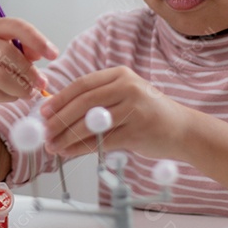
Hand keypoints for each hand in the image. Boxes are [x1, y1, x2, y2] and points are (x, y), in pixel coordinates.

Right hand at [0, 18, 57, 113]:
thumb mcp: (15, 54)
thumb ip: (28, 50)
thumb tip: (39, 54)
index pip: (15, 26)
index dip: (36, 40)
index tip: (53, 54)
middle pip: (6, 52)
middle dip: (29, 70)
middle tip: (42, 82)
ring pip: (1, 76)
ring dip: (21, 86)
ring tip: (29, 91)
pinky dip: (11, 96)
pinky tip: (13, 95)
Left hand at [40, 66, 192, 159]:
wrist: (183, 130)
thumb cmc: (148, 114)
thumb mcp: (123, 97)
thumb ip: (95, 100)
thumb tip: (57, 111)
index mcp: (120, 75)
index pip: (82, 84)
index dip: (60, 99)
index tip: (43, 112)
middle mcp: (128, 87)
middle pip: (84, 102)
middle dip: (60, 119)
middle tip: (44, 131)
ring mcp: (135, 108)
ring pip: (91, 123)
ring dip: (67, 136)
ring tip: (53, 145)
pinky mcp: (138, 131)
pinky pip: (102, 141)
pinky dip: (82, 148)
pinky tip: (69, 152)